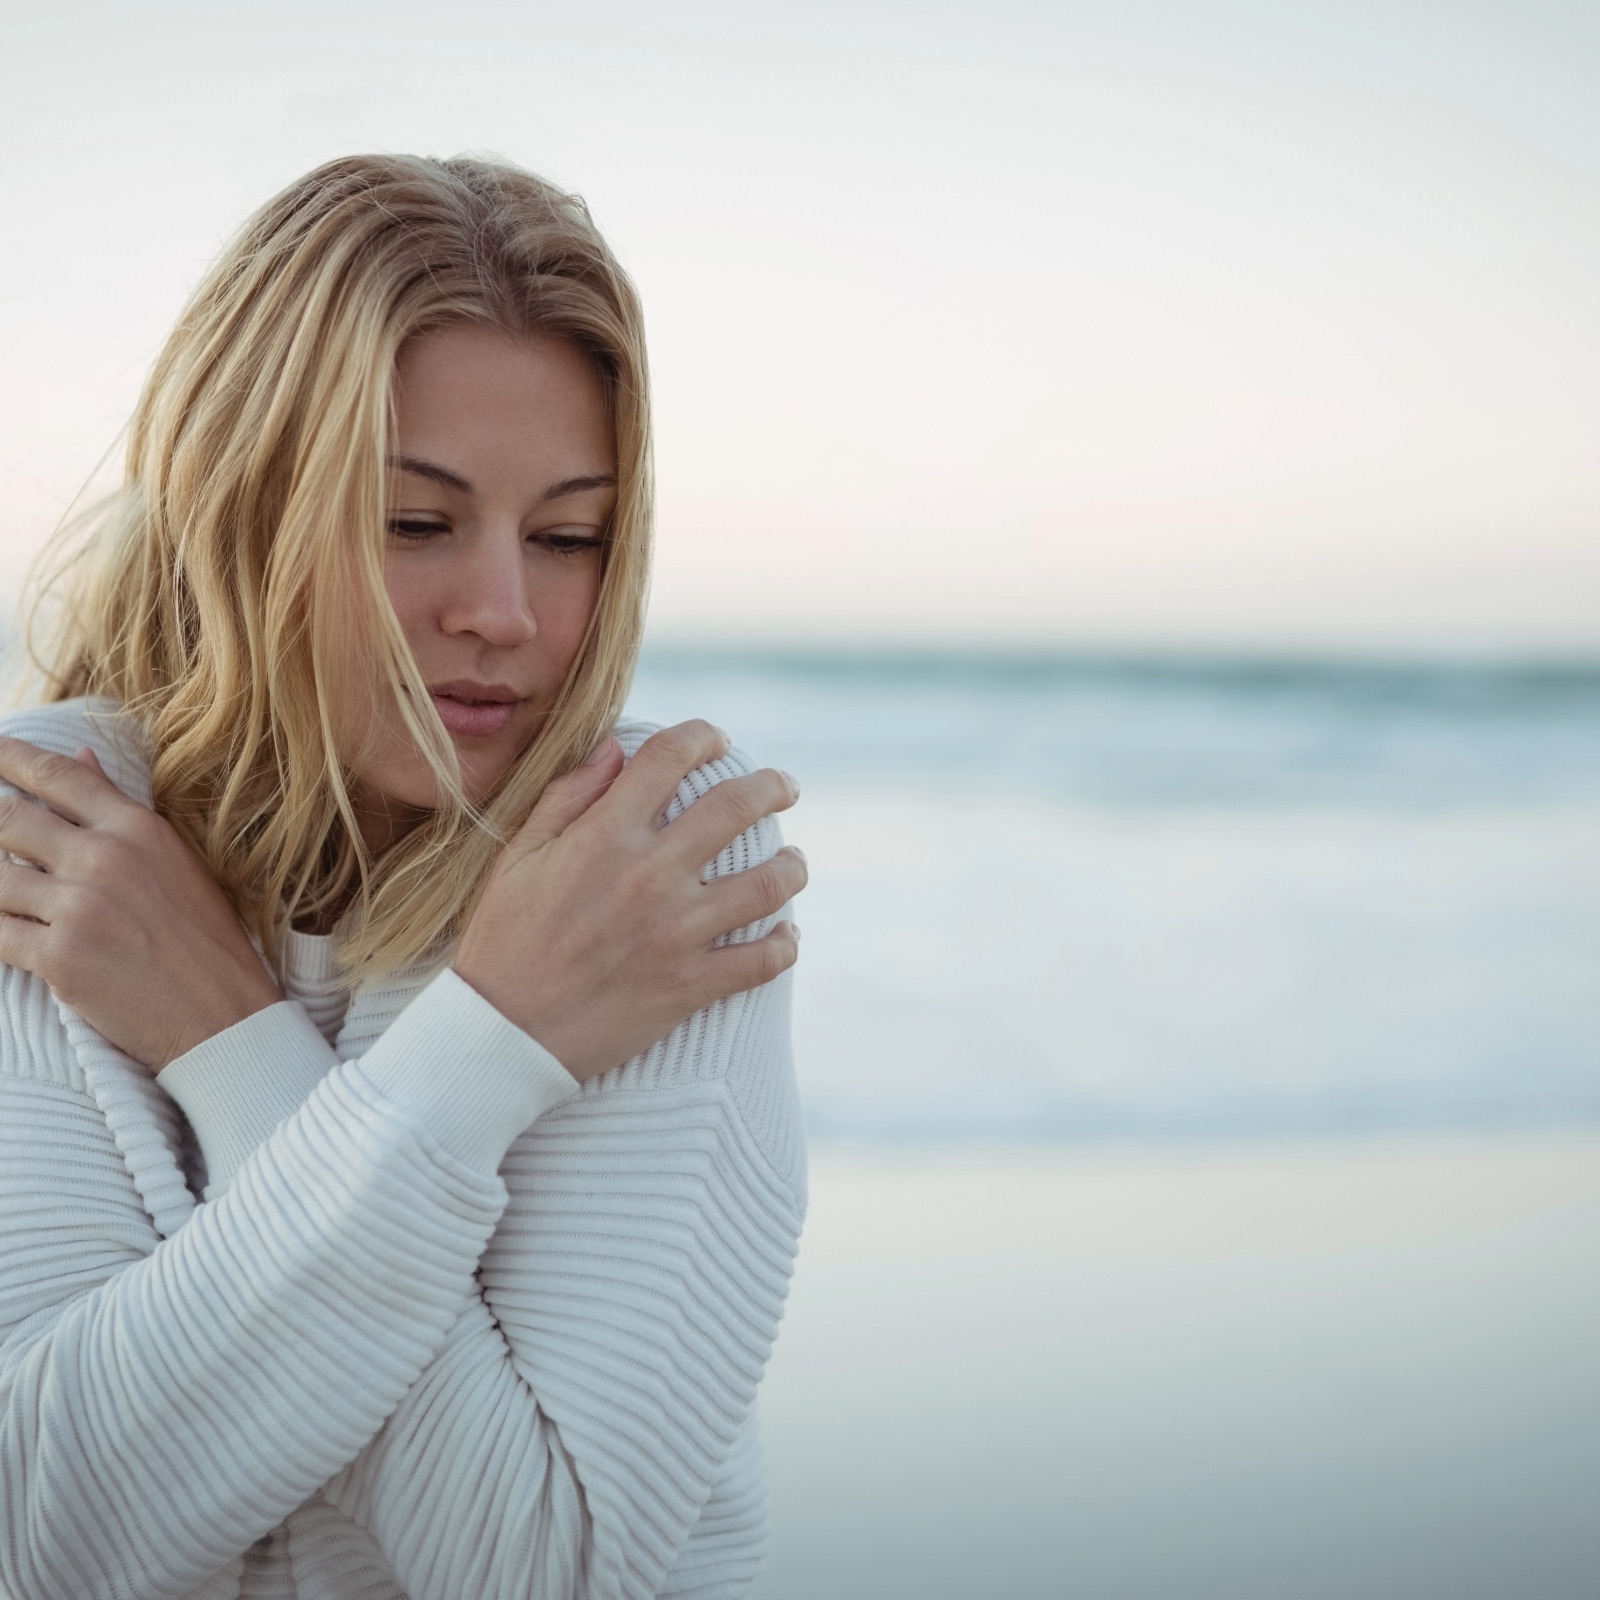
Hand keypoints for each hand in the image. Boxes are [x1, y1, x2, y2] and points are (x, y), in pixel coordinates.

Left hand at [0, 737, 283, 1068]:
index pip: (55, 776)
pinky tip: (6, 931)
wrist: (223, 1014)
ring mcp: (77, 908)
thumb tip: (79, 758)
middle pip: (7, 820)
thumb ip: (121, 809)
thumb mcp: (175, 861)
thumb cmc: (205, 939)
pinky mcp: (57, 958)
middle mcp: (103, 859)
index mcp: (136, 829)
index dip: (7, 757)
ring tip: (14, 895)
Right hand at [454, 720, 805, 1080]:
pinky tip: (785, 935)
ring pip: (769, 883)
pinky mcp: (691, 984)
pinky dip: (784, 944)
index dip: (700, 736)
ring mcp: (677, 931)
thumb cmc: (503, 940)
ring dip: (792, 866)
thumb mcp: (519, 856)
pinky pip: (763, 959)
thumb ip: (568, 796)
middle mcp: (650, 874)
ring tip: (793, 862)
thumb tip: (616, 748)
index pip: (670, 757)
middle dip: (772, 786)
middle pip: (737, 806)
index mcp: (605, 835)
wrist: (502, 1036)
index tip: (715, 741)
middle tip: (784, 787)